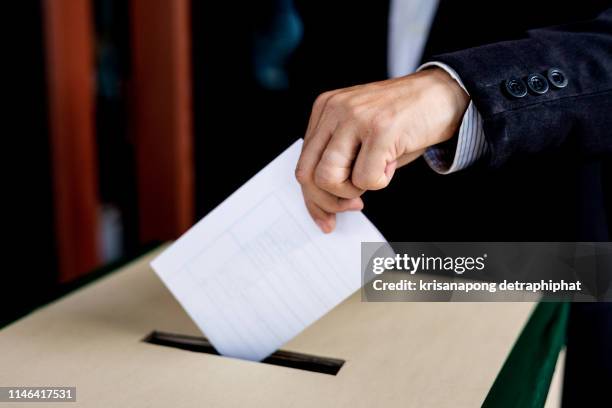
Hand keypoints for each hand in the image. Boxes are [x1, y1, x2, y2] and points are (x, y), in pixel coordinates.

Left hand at [295, 67, 469, 232]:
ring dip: (354, 190)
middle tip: (354, 205)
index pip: (303, 164)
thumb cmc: (404, 121)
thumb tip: (323, 204)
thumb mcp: (360, 136)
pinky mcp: (380, 128)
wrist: (444, 93)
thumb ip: (337, 160)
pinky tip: (392, 162)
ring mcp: (355, 117)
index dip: (313, 199)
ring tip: (377, 174)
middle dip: (329, 201)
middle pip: (307, 174)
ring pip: (329, 178)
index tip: (326, 218)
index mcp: (324, 109)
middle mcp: (334, 110)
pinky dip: (381, 181)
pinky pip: (365, 178)